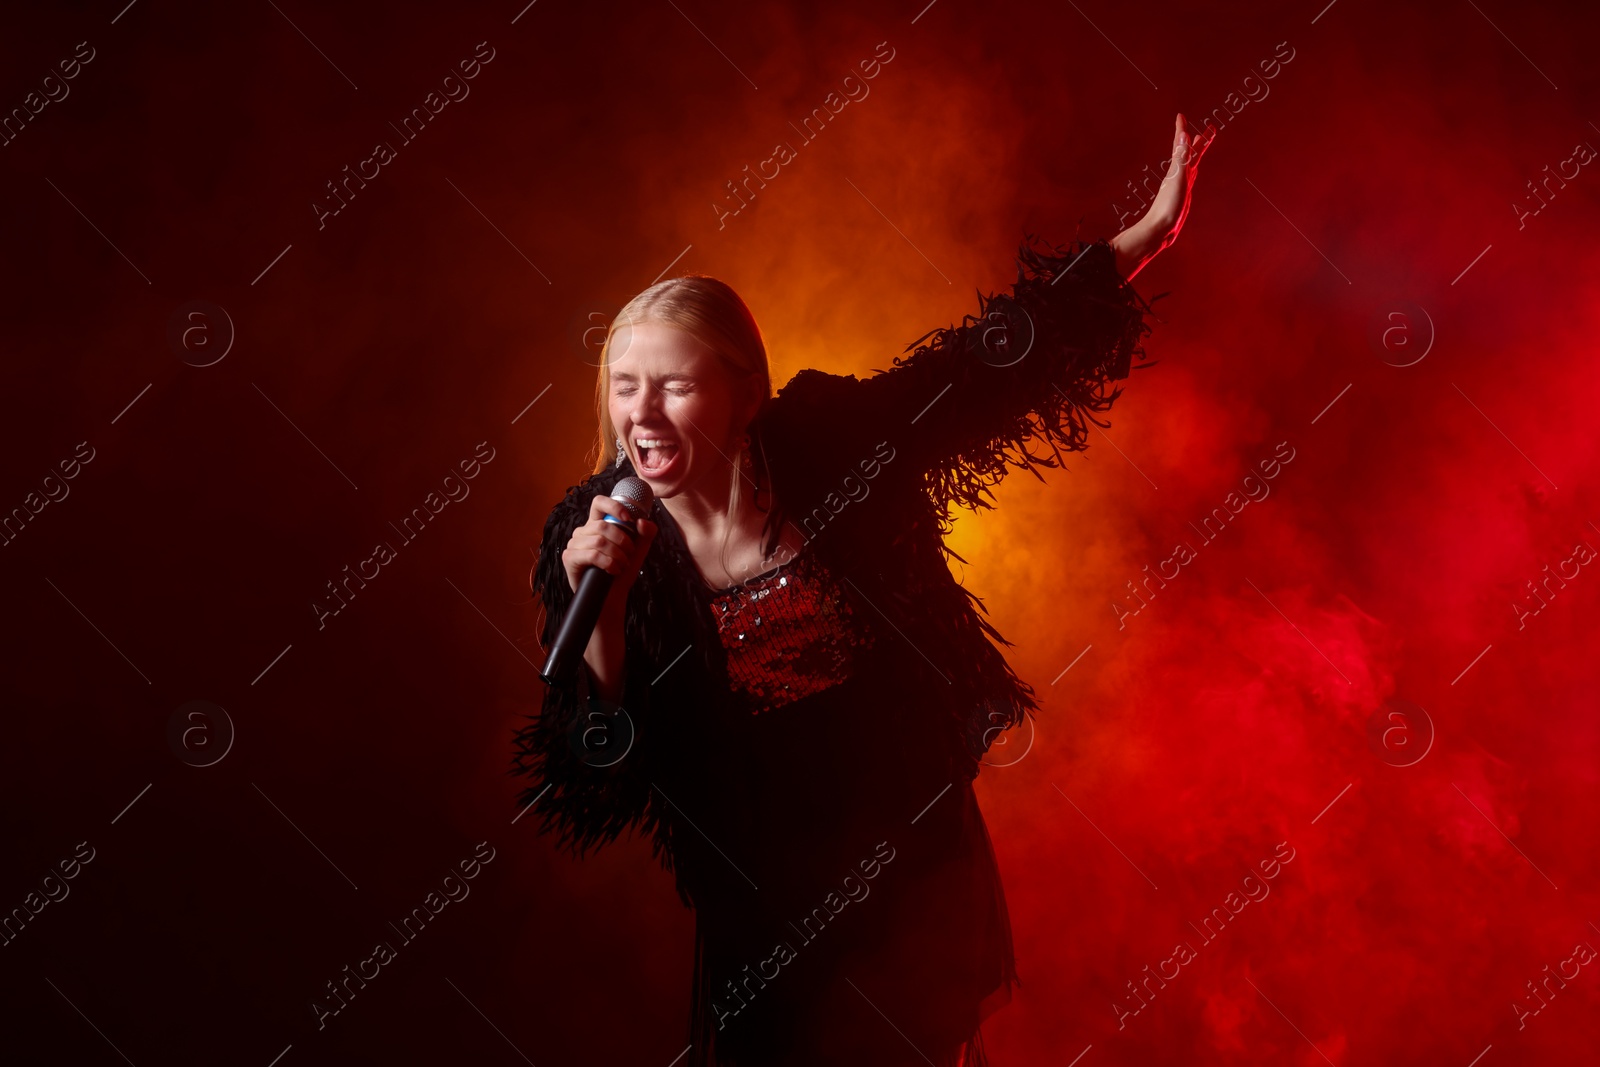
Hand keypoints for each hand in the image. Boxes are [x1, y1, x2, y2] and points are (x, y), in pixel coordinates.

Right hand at [560, 494, 657, 608]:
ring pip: (599, 541)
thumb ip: (646, 533)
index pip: (599, 503)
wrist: (612, 596)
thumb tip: (642, 522)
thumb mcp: (638, 550)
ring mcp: (574, 544)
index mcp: (597, 524)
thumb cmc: (622, 570)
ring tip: (622, 565)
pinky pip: (592, 554)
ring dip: (617, 555)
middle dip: (622, 541)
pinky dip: (609, 563)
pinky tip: (613, 570)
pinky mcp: (569, 558)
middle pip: (603, 526)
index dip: (614, 506)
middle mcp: (583, 532)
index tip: (629, 519)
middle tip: (629, 555)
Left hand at [1110, 113, 1214, 279]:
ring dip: (1197, 151)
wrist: (1159, 231)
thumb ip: (1181, 157)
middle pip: (1191, 152)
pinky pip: (1191, 177)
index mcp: (1177, 169)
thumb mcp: (1177, 178)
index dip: (1181, 130)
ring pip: (1192, 163)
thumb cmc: (1167, 206)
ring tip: (1202, 141)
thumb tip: (1184, 135)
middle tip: (1211, 127)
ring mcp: (1181, 185)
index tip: (1180, 115)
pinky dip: (1195, 169)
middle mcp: (1179, 175)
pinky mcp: (1183, 196)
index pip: (1180, 144)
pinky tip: (1195, 170)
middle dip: (1200, 139)